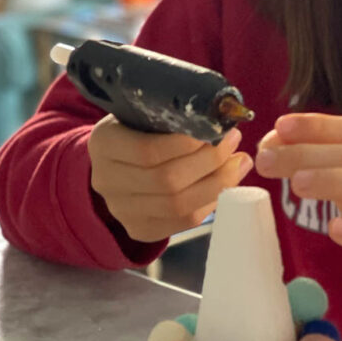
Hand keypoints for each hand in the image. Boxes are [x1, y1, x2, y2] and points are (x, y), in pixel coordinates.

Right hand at [88, 115, 252, 242]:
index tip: (218, 128)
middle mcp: (106, 180)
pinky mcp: (138, 228)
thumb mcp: (147, 112)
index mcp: (104, 143)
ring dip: (217, 183)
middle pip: (166, 180)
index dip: (188, 143)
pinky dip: (211, 202)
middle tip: (233, 142)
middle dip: (210, 161)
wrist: (118, 162)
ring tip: (237, 162)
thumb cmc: (140, 128)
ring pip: (178, 205)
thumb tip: (227, 118)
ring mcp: (120, 209)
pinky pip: (183, 222)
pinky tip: (225, 183)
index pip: (148, 151)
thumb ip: (178, 115)